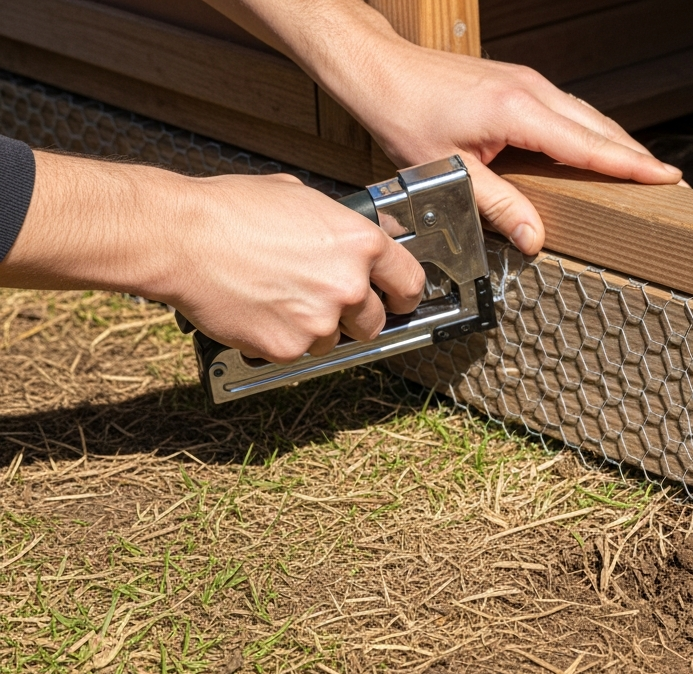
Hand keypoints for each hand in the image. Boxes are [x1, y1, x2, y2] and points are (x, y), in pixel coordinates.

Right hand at [165, 173, 424, 361]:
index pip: (409, 284)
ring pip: (333, 341)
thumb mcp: (303, 199)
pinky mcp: (288, 348)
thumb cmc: (232, 211)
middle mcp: (348, 285)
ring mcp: (320, 321)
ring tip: (277, 298)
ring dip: (314, 328)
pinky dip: (280, 340)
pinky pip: (297, 353)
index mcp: (361, 244)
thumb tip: (369, 236)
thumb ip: (343, 226)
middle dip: (355, 316)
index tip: (397, 301)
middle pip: (375, 322)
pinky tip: (258, 311)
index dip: (403, 295)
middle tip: (324, 302)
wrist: (180, 238)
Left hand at [347, 47, 683, 254]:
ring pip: (588, 116)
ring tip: (645, 171)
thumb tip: (535, 238)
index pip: (591, 146)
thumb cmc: (404, 114)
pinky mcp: (519, 81)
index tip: (669, 180)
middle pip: (601, 128)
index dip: (633, 166)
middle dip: (638, 157)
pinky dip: (593, 132)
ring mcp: (528, 82)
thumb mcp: (449, 171)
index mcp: (520, 112)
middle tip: (671, 183)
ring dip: (618, 143)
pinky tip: (598, 148)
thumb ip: (497, 206)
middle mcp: (532, 90)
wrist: (379, 68)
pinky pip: (570, 109)